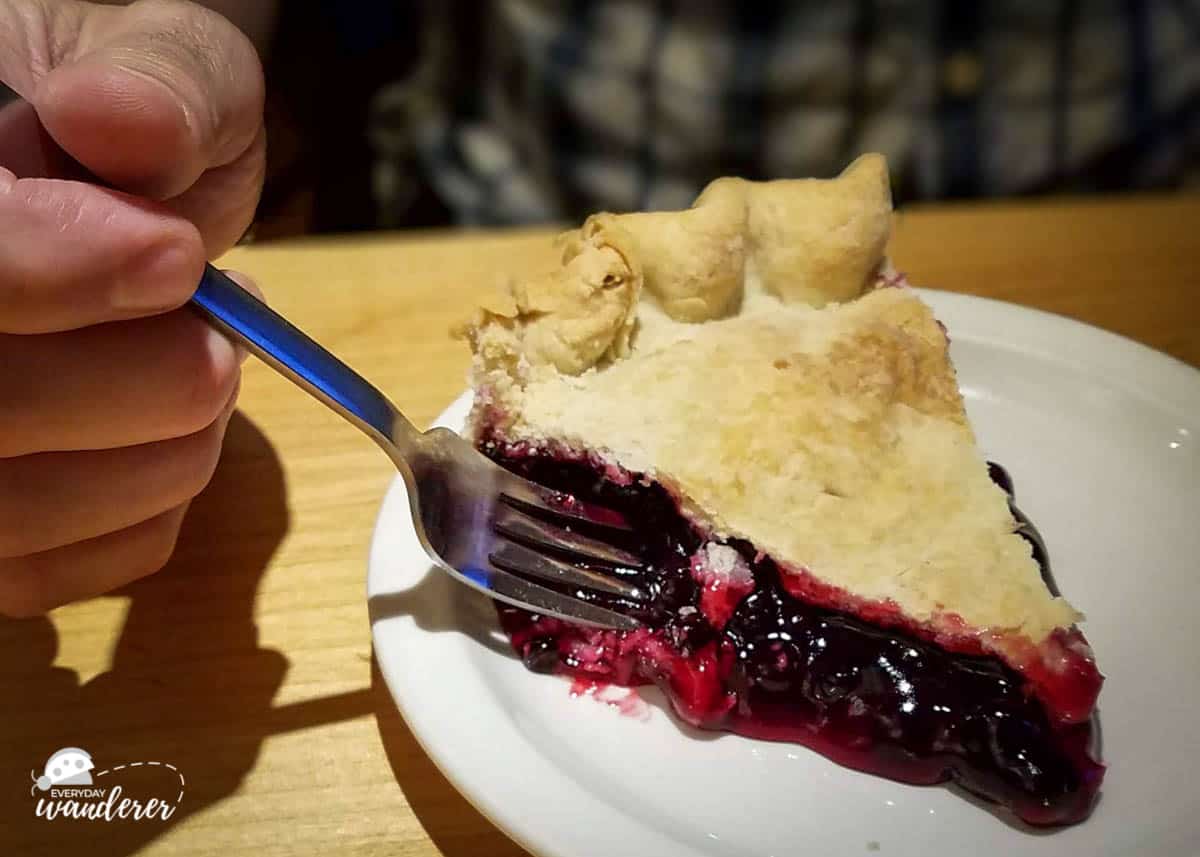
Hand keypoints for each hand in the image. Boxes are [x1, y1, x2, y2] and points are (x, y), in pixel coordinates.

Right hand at [0, 0, 265, 615]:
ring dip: (157, 457)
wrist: (117, 181)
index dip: (49, 271)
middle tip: (221, 334)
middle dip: (132, 383)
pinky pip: (40, 576)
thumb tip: (117, 118)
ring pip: (6, 515)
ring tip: (213, 375)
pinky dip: (143, 517)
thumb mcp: (162, 62)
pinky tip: (178, 443)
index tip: (176, 257)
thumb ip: (156, 84)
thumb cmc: (134, 113)